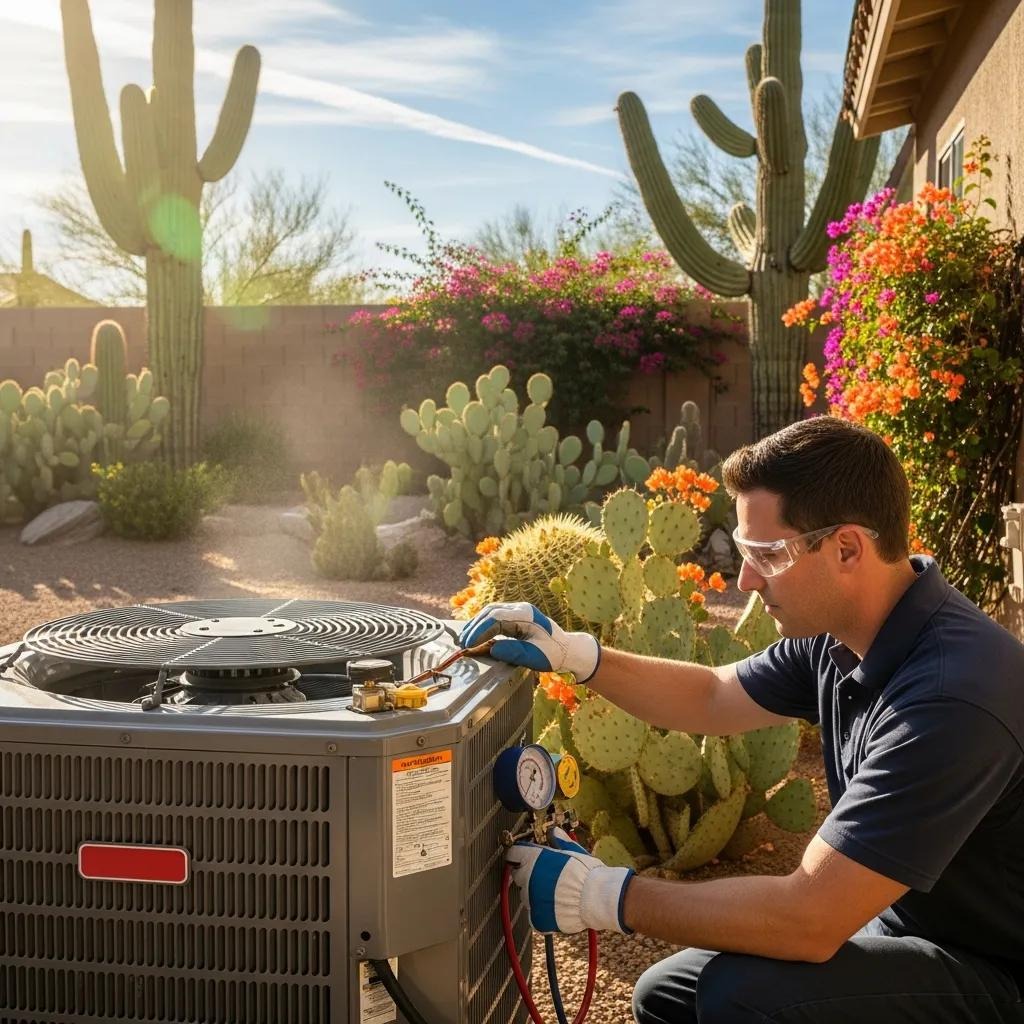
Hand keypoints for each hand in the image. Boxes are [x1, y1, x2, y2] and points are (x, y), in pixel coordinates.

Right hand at [457, 602, 600, 682]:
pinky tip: (476, 635)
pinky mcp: (517, 617)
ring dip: (477, 625)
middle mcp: (521, 609)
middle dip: (474, 627)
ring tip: (465, 639)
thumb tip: (491, 648)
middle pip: (490, 612)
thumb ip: (513, 652)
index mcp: (526, 615)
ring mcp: (519, 612)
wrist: (568, 649)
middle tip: (462, 643)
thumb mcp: (534, 656)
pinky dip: (484, 626)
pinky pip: (496, 618)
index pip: (496, 618)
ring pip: (491, 613)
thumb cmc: (553, 653)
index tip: (468, 644)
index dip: (479, 630)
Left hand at [504, 827, 633, 933]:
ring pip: (526, 895)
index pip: (513, 854)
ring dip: (535, 894)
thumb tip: (554, 832)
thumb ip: (558, 842)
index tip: (523, 857)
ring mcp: (531, 900)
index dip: (519, 855)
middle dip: (528, 874)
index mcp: (534, 859)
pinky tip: (557, 907)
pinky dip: (542, 912)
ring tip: (556, 893)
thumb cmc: (587, 873)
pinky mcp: (537, 918)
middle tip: (546, 876)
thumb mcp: (573, 851)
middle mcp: (528, 879)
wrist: (597, 898)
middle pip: (518, 875)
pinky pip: (534, 914)